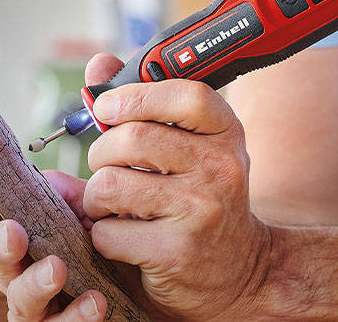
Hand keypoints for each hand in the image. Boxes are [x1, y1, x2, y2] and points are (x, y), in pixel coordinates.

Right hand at [0, 173, 107, 321]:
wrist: (150, 287)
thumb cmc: (115, 247)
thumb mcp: (99, 216)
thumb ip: (74, 196)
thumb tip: (46, 178)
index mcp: (30, 238)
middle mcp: (25, 272)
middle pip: (0, 261)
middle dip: (1, 246)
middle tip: (14, 234)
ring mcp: (40, 306)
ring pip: (21, 300)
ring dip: (35, 283)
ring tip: (57, 269)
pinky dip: (75, 315)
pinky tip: (95, 301)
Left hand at [84, 64, 272, 319]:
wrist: (240, 272)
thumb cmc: (203, 201)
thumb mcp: (190, 149)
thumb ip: (145, 106)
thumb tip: (97, 65)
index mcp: (225, 134)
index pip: (184, 95)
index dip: (134, 96)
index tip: (108, 109)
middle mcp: (220, 167)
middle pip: (131, 139)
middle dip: (101, 154)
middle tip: (107, 168)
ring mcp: (201, 209)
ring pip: (110, 185)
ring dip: (96, 198)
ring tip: (114, 206)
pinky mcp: (177, 251)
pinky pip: (108, 232)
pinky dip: (103, 236)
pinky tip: (126, 238)